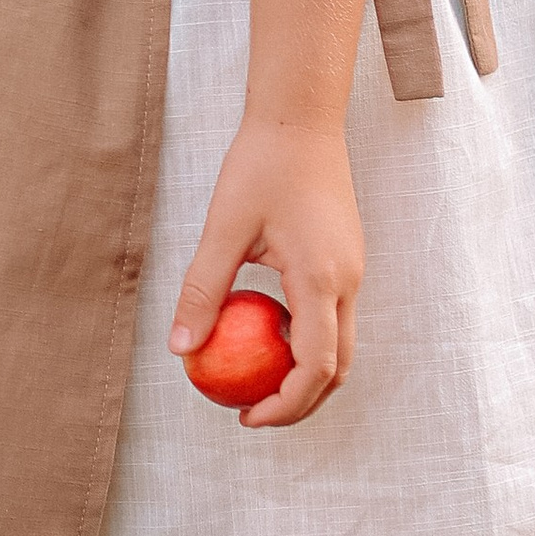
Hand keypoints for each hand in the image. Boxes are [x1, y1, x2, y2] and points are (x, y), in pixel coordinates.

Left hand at [169, 115, 361, 427]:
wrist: (301, 118)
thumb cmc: (260, 165)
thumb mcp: (223, 228)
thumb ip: (204, 290)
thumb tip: (180, 349)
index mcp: (322, 280)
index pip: (315, 368)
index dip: (286, 406)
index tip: (248, 417)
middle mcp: (348, 282)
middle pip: (337, 368)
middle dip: (301, 402)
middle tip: (253, 412)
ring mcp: (353, 271)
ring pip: (341, 345)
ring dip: (306, 373)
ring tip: (258, 380)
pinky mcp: (347, 259)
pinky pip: (334, 317)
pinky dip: (307, 341)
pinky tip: (265, 334)